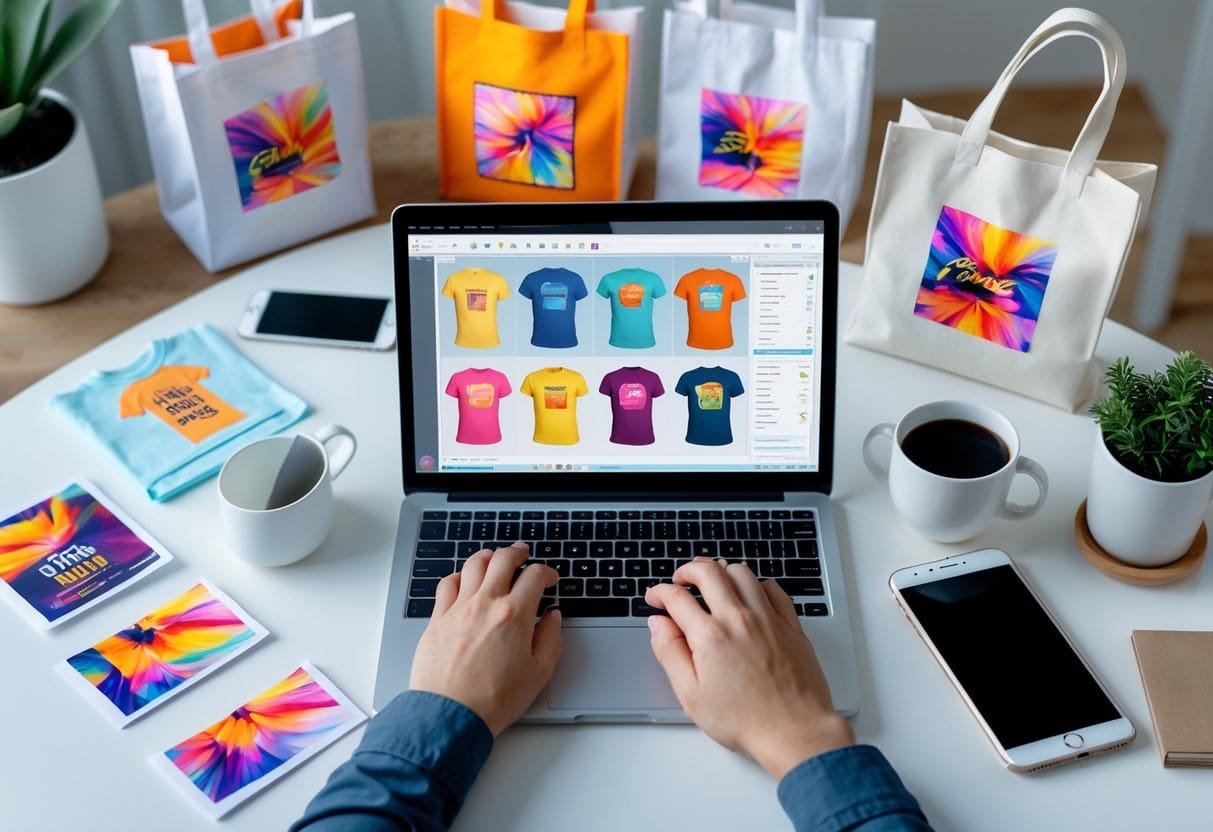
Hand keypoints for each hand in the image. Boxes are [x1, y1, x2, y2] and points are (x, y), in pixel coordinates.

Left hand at [409, 543, 561, 735]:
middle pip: (503, 559)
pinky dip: (460, 575)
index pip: (535, 576)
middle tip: (523, 554)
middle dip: (518, 552)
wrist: (450, 715)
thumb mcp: (539, 674)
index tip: (549, 579)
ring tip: (495, 558)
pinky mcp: (438, 618)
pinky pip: (448, 583)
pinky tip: (465, 580)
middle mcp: (485, 604)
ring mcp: (458, 608)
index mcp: (514, 615)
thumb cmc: (493, 700)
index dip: (547, 572)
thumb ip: (551, 639)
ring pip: (474, 564)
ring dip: (489, 556)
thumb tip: (553, 617)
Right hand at [645, 558, 854, 778]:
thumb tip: (658, 625)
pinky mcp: (791, 625)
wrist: (794, 731)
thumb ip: (670, 653)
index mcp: (710, 636)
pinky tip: (751, 593)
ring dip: (722, 571)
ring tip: (713, 580)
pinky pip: (773, 589)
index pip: (676, 598)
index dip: (660, 592)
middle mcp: (739, 618)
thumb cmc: (744, 720)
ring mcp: (768, 618)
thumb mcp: (691, 694)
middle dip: (688, 570)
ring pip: (742, 573)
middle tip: (680, 579)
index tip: (655, 597)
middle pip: (709, 572)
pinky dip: (757, 584)